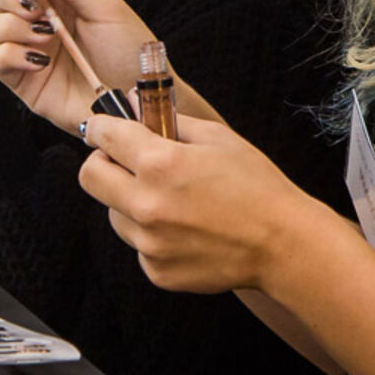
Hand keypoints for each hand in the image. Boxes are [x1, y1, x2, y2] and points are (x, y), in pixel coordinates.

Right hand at [0, 0, 158, 134]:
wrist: (138, 99)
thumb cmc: (130, 51)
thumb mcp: (104, 7)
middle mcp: (37, 20)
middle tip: (37, 8)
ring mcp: (27, 50)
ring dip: (11, 26)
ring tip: (45, 36)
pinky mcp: (22, 80)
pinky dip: (11, 54)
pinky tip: (40, 59)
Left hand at [78, 114, 328, 295]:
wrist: (283, 244)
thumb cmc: (256, 187)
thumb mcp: (216, 138)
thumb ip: (169, 120)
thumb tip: (134, 104)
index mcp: (160, 164)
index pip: (102, 135)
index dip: (101, 126)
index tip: (104, 129)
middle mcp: (146, 205)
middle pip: (90, 177)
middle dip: (104, 163)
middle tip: (127, 162)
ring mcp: (149, 243)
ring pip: (113, 213)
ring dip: (129, 202)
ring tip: (170, 201)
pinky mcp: (157, 271)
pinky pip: (138, 246)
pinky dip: (151, 235)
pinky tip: (184, 230)